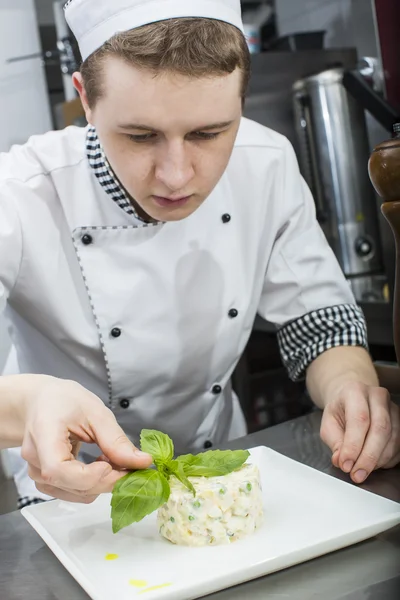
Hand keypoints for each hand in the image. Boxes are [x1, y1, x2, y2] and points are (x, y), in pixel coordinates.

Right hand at [21, 377, 151, 502]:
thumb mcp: (95, 412)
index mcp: (44, 433)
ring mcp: (36, 472)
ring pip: (73, 493)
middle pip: (69, 484)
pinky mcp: (44, 479)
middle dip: (106, 479)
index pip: (58, 469)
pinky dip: (91, 484)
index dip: (88, 475)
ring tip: (113, 460)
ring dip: (100, 483)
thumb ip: (116, 440)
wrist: (41, 401)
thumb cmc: (64, 401)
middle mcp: (34, 458)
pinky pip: (71, 492)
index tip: (113, 466)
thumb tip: (142, 462)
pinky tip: (101, 466)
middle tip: (130, 466)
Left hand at [320, 381, 399, 482]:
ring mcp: (392, 407)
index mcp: (354, 391)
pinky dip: (388, 459)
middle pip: (380, 429)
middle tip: (357, 474)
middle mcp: (377, 396)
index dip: (353, 445)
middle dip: (368, 457)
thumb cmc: (340, 411)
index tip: (346, 464)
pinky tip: (374, 464)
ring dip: (378, 460)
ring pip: (393, 438)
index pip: (359, 419)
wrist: (351, 398)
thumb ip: (335, 442)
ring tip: (362, 470)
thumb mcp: (329, 424)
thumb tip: (341, 460)